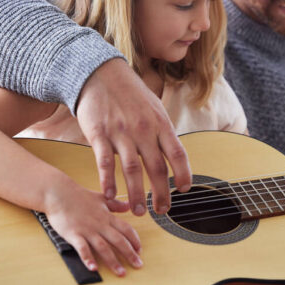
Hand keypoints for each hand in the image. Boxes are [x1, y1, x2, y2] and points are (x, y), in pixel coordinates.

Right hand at [45, 180, 141, 275]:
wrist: (59, 193)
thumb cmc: (79, 196)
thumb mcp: (101, 198)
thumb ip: (115, 204)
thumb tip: (128, 206)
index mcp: (107, 216)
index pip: (126, 229)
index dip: (134, 240)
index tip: (140, 250)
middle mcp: (100, 224)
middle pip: (119, 240)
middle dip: (130, 254)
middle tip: (138, 265)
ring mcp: (87, 230)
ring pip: (103, 247)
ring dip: (113, 261)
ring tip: (121, 272)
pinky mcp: (74, 234)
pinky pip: (82, 248)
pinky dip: (88, 258)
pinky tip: (93, 268)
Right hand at [76, 58, 191, 215]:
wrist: (100, 73)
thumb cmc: (130, 93)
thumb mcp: (154, 107)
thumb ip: (163, 131)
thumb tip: (175, 155)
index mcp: (160, 123)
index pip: (177, 153)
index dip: (183, 173)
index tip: (184, 189)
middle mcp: (143, 129)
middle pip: (157, 167)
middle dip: (161, 193)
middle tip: (162, 210)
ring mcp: (121, 132)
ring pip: (132, 170)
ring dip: (136, 194)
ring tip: (138, 211)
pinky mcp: (99, 134)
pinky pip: (105, 162)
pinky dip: (108, 181)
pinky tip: (110, 196)